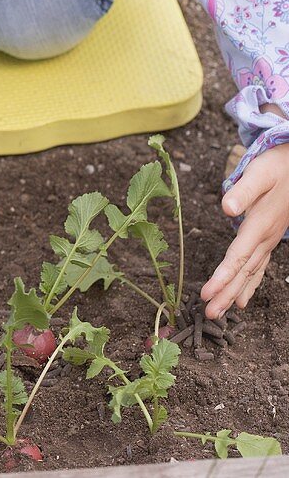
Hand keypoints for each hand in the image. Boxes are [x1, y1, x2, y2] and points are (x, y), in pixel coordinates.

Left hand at [201, 143, 288, 317]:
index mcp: (260, 225)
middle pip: (243, 271)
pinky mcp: (268, 239)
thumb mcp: (259, 174)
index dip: (222, 277)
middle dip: (225, 294)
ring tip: (219, 313)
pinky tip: (240, 299)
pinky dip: (248, 285)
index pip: (238, 256)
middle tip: (209, 314)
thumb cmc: (275, 168)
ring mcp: (269, 241)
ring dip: (234, 293)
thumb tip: (227, 208)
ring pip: (250, 273)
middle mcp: (265, 238)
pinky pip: (257, 268)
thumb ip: (243, 192)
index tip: (207, 293)